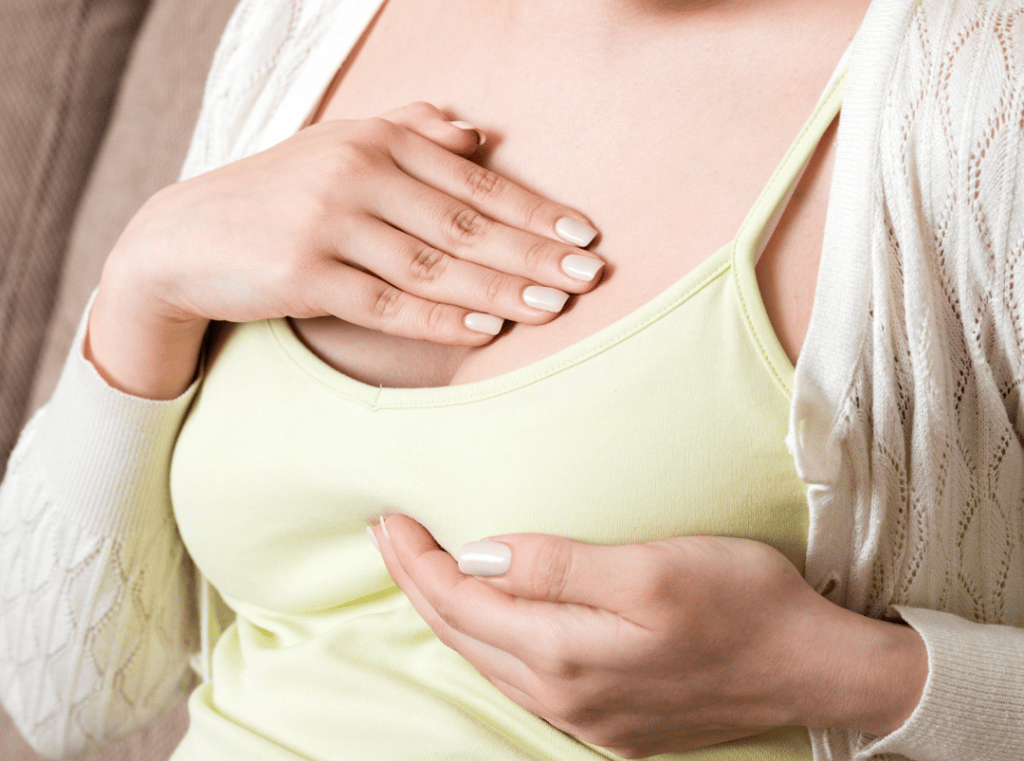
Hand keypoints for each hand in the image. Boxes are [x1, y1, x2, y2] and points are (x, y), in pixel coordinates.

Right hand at [88, 102, 602, 397]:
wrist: (185, 236)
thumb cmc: (279, 190)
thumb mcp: (339, 145)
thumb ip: (410, 130)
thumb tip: (477, 133)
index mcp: (376, 140)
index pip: (473, 180)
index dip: (534, 210)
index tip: (585, 235)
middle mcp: (356, 174)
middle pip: (464, 223)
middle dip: (533, 253)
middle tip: (589, 276)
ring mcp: (327, 224)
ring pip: (433, 266)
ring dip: (498, 290)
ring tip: (552, 308)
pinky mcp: (301, 274)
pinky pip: (385, 304)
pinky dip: (438, 320)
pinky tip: (484, 331)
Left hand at [370, 514, 929, 759]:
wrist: (817, 668)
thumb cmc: (743, 603)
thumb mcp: (652, 569)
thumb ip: (558, 566)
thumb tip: (479, 554)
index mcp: (568, 657)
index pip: (463, 605)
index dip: (418, 561)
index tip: (387, 519)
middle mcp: (567, 699)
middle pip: (464, 638)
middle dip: (419, 585)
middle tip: (389, 535)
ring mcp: (589, 718)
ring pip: (489, 662)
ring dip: (449, 614)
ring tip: (422, 570)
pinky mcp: (611, 719)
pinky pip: (522, 679)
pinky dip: (488, 641)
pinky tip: (487, 619)